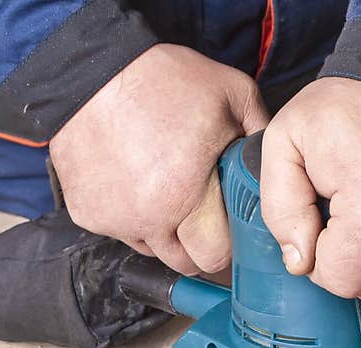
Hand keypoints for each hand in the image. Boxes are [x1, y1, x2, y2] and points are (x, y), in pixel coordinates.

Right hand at [50, 44, 268, 274]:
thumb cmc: (159, 79)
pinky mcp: (88, 216)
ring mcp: (116, 221)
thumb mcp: (230, 93)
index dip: (230, 242)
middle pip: (188, 263)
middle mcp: (150, 218)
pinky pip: (122, 233)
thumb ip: (260, 133)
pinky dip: (134, 218)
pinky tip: (139, 184)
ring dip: (168, 233)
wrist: (87, 71)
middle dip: (203, 245)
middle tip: (207, 214)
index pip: (218, 256)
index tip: (233, 226)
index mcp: (188, 195)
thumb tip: (273, 164)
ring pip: (155, 251)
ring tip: (171, 192)